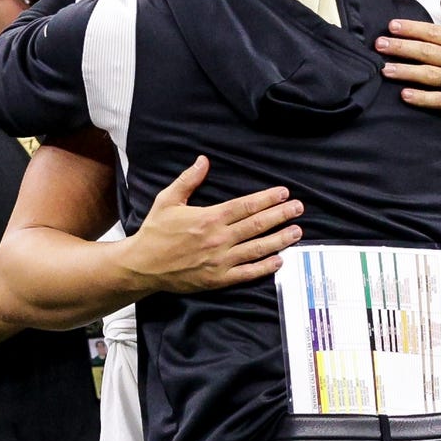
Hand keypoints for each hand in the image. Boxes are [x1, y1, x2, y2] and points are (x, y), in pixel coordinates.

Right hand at [126, 156, 303, 292]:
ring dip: (280, 239)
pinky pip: (247, 273)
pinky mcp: (218, 279)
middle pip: (257, 225)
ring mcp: (220, 261)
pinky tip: (279, 260)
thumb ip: (188, 180)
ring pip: (257, 248)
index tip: (284, 193)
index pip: (246, 206)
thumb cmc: (155, 231)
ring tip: (297, 232)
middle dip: (281, 215)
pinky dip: (265, 267)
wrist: (141, 266)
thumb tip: (204, 160)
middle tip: (299, 208)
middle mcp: (218, 239)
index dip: (267, 199)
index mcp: (209, 218)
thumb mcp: (168, 199)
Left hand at [375, 0, 440, 131]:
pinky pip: (440, 100)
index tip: (392, 25)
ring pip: (431, 75)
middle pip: (429, 52)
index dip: (413, 28)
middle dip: (403, 47)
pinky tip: (405, 95)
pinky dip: (422, 98)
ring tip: (385, 69)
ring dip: (407, 72)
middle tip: (379, 44)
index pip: (436, 32)